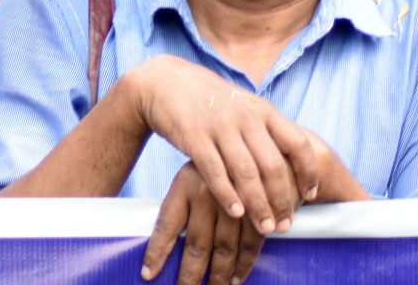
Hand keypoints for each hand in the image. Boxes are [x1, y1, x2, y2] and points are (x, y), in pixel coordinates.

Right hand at [132, 56, 317, 234]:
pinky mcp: (193, 135)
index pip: (298, 144)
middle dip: (282, 200)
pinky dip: (227, 195)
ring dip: (259, 205)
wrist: (164, 82)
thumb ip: (266, 129)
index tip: (310, 196)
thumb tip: (294, 162)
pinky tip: (236, 212)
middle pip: (273, 165)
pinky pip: (215, 171)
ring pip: (246, 173)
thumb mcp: (243, 105)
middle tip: (286, 225)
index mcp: (262, 109)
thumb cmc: (208, 100)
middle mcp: (244, 117)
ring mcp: (219, 126)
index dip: (308, 173)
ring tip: (265, 228)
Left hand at [142, 162, 276, 284]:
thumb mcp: (199, 176)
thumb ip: (186, 204)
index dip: (157, 251)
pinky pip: (250, 246)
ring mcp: (235, 202)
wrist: (269, 146)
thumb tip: (171, 239)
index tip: (148, 274)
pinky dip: (244, 266)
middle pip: (196, 243)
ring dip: (218, 276)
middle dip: (189, 274)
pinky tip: (236, 280)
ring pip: (223, 249)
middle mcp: (207, 193)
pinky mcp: (261, 210)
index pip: (167, 224)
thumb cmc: (226, 167)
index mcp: (185, 183)